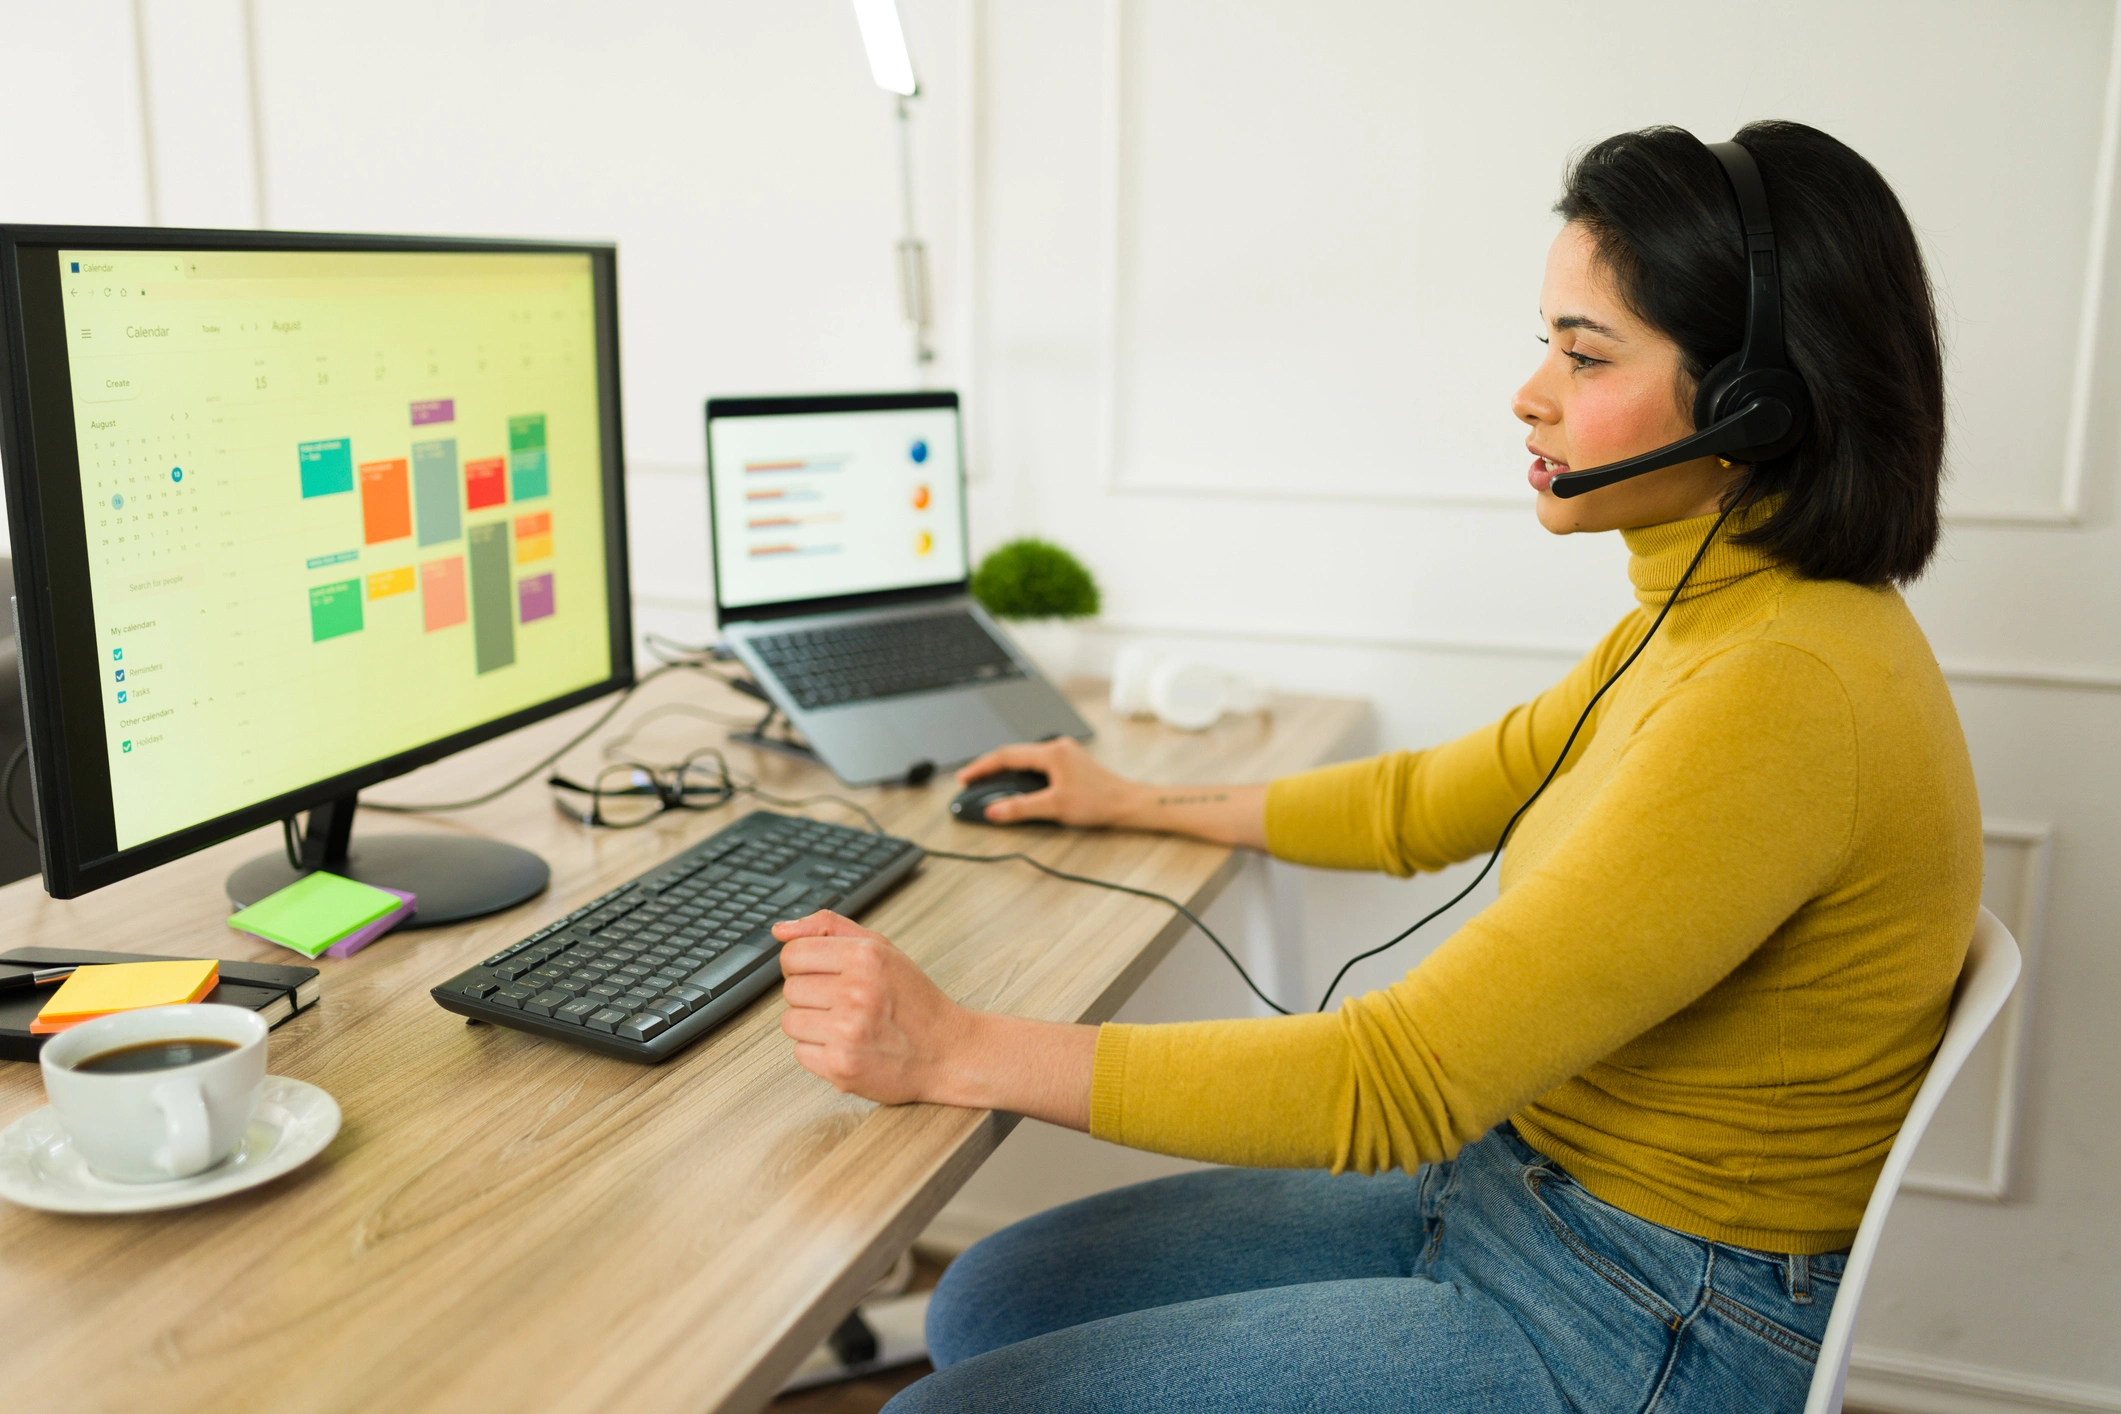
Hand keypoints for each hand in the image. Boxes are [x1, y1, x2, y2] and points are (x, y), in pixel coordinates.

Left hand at [773, 909, 1100, 1126]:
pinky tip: (849, 1046)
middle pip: (790, 989)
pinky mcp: (841, 1067)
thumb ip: (830, 928)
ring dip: (813, 1025)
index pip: (793, 954)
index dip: (803, 965)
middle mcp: (856, 992)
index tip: (823, 974)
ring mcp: (847, 1032)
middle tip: (845, 1003)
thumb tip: (780, 930)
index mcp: (865, 957)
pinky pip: (800, 1053)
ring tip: (847, 1025)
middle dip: (813, 996)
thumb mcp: (881, 949)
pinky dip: (820, 1052)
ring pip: (790, 1022)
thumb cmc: (914, 1001)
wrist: (948, 1052)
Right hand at [953, 737, 1142, 826]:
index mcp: (1051, 753)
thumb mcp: (1055, 807)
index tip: (964, 778)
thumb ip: (1021, 808)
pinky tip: (1016, 787)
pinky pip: (1037, 766)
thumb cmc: (1099, 802)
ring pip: (1025, 760)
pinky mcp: (1070, 765)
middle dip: (989, 769)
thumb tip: (993, 811)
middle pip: (1013, 755)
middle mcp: (1057, 748)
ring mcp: (1064, 755)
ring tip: (988, 785)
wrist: (1128, 804)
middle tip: (971, 783)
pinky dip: (1021, 775)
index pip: (1006, 756)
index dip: (981, 767)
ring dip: (1005, 772)